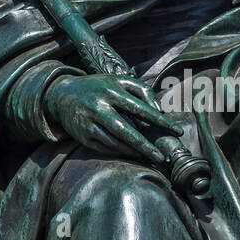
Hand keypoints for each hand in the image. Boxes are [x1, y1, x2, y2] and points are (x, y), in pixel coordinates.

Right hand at [44, 73, 184, 165]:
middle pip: (126, 131)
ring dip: (134, 152)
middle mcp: (99, 107)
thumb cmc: (99, 87)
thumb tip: (159, 111)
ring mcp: (89, 123)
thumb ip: (143, 91)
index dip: (160, 121)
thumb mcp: (119, 81)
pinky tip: (133, 154)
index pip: (140, 108)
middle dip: (146, 146)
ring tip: (151, 157)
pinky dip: (121, 152)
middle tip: (162, 157)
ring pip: (115, 143)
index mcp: (112, 91)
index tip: (177, 130)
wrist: (62, 95)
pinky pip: (105, 148)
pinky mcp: (82, 136)